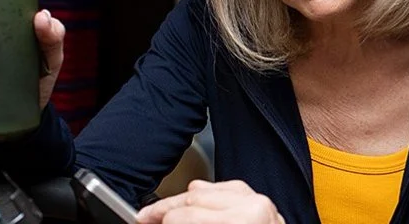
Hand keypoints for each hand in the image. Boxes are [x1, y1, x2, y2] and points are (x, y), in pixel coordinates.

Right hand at [136, 180, 285, 223]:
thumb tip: (165, 221)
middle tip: (148, 217)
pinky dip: (208, 194)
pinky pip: (228, 189)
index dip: (159, 218)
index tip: (144, 222)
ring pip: (209, 189)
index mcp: (242, 221)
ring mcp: (261, 203)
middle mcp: (253, 208)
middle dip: (167, 209)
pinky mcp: (263, 204)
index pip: (184, 214)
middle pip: (194, 198)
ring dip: (183, 200)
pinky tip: (194, 197)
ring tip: (166, 211)